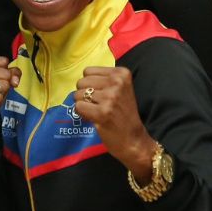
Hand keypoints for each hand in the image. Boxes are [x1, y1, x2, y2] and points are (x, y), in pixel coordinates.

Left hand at [74, 66, 157, 182]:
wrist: (134, 139)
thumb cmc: (123, 114)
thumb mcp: (120, 89)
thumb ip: (103, 80)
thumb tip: (79, 80)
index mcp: (122, 73)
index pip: (88, 71)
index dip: (90, 85)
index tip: (101, 95)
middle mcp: (117, 82)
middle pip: (81, 81)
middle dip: (84, 94)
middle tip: (97, 105)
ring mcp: (110, 97)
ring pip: (78, 94)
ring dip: (83, 105)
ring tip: (96, 112)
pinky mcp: (102, 112)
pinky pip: (78, 107)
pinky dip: (82, 114)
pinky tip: (94, 119)